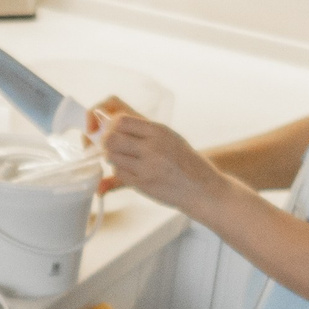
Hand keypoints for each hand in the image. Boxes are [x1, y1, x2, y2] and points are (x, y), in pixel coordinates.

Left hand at [99, 112, 223, 214]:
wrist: (203, 188)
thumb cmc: (184, 162)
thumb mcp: (168, 138)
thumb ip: (141, 132)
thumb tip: (108, 127)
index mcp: (158, 130)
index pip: (120, 119)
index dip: (109, 124)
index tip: (109, 130)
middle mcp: (153, 145)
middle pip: (111, 137)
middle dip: (106, 141)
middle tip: (113, 147)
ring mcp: (147, 165)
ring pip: (111, 155)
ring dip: (112, 157)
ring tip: (124, 159)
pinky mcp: (144, 183)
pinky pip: (118, 172)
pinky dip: (119, 171)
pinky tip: (131, 171)